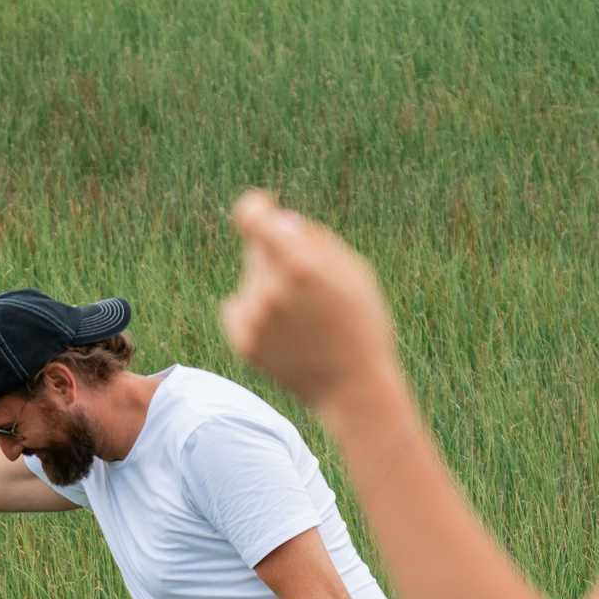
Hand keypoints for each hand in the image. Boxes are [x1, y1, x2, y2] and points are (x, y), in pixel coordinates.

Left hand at [222, 191, 403, 419]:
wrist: (354, 388)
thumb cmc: (362, 324)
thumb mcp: (354, 272)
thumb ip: (315, 240)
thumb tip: (280, 219)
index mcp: (301, 265)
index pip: (252, 218)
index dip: (256, 209)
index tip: (263, 211)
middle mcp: (271, 289)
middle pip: (256, 251)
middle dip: (276, 257)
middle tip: (307, 288)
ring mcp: (254, 318)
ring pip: (249, 282)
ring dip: (268, 288)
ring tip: (302, 319)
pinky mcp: (243, 342)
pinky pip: (237, 308)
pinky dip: (254, 314)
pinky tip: (284, 333)